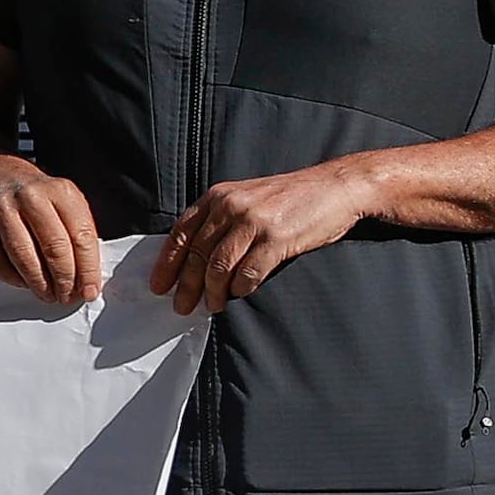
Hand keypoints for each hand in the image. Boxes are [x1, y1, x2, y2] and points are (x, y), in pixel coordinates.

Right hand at [0, 155, 106, 307]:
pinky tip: (22, 281)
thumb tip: (86, 280)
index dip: (87, 269)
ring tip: (47, 294)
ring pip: (22, 254)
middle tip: (66, 296)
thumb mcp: (66, 205)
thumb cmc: (38, 199)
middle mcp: (31, 195)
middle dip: (63, 279)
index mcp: (61, 191)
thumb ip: (79, 236)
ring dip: (38, 282)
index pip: (81, 236)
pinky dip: (10, 276)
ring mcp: (1, 207)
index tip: (89, 290)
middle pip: (53, 246)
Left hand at [148, 161, 368, 315]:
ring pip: (219, 266)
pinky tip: (240, 293)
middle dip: (186, 285)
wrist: (335, 188)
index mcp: (218, 196)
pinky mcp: (277, 238)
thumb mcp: (246, 199)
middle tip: (181, 306)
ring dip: (213, 291)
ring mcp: (253, 221)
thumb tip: (195, 261)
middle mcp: (230, 206)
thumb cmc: (291, 198)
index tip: (158, 285)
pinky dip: (241, 287)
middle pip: (197, 254)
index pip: (181, 233)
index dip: (167, 263)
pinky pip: (249, 271)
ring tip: (212, 306)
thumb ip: (220, 221)